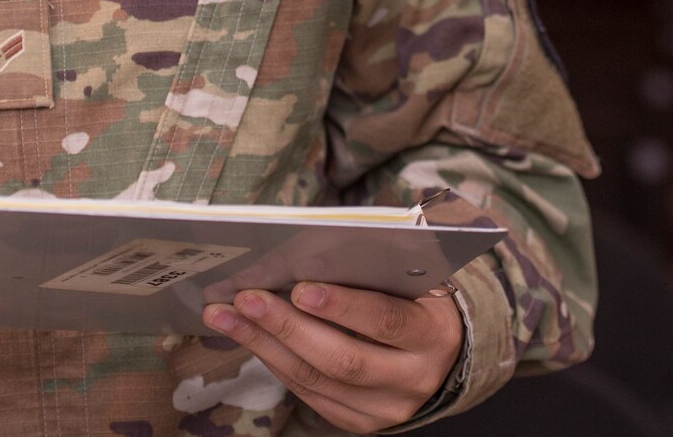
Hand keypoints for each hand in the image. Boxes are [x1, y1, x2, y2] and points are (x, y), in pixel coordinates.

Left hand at [203, 282, 463, 432]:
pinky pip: (310, 395)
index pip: (386, 320)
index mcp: (432, 334)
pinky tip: (250, 338)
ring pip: (317, 380)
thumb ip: (376, 270)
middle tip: (245, 298)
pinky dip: (276, 362)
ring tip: (227, 315)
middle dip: (287, 327)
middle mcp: (413, 379)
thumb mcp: (414, 282)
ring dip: (265, 345)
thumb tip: (309, 252)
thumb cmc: (419, 301)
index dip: (342, 306)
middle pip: (343, 359)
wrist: (445, 358)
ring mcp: (386, 408)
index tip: (299, 288)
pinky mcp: (361, 422)